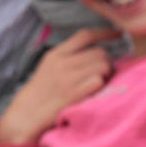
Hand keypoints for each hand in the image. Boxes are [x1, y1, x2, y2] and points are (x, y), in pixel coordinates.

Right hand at [0, 28, 119, 144]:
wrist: (28, 113)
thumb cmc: (42, 91)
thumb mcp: (49, 66)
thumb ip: (69, 56)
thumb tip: (98, 51)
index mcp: (56, 54)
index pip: (85, 35)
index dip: (105, 33)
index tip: (117, 34)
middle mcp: (62, 63)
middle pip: (100, 52)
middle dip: (107, 62)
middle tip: (103, 72)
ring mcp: (68, 78)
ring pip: (103, 66)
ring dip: (106, 74)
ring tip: (98, 82)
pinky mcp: (74, 93)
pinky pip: (99, 82)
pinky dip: (101, 87)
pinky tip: (93, 92)